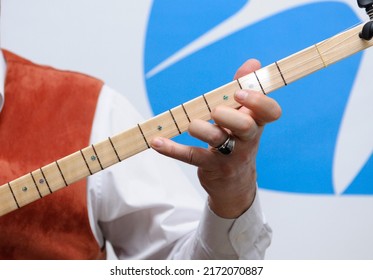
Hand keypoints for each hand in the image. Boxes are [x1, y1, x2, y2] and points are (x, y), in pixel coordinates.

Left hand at [151, 59, 280, 217]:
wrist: (235, 181)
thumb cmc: (237, 140)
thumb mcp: (244, 116)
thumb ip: (245, 88)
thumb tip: (253, 62)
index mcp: (257, 123)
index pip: (271, 112)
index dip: (258, 101)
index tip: (239, 92)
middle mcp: (247, 139)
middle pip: (246, 127)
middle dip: (230, 116)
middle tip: (215, 111)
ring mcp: (230, 155)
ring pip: (218, 141)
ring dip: (201, 129)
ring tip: (191, 125)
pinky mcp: (212, 167)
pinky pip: (192, 157)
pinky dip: (172, 149)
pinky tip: (157, 142)